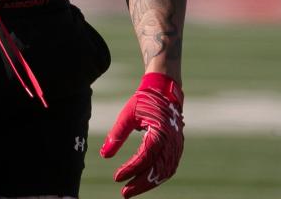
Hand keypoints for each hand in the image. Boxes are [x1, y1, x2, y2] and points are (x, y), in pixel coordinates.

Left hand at [100, 73, 184, 196]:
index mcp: (160, 133)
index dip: (131, 169)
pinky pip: (169, 167)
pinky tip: (144, 180)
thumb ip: (116, 135)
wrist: (164, 92)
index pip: (145, 158)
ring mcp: (177, 146)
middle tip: (124, 192)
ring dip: (149, 183)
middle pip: (158, 170)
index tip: (117, 177)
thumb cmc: (144, 101)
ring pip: (165, 172)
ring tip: (132, 189)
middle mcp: (171, 143)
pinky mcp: (177, 148)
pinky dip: (158, 176)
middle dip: (141, 184)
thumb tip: (104, 155)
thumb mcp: (127, 115)